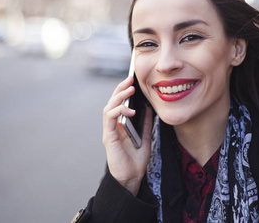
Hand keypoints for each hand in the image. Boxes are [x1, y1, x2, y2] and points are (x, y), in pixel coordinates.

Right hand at [102, 76, 152, 195]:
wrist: (131, 178)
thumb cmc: (136, 161)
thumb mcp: (145, 138)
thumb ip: (145, 123)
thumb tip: (149, 108)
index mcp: (120, 125)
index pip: (119, 103)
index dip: (123, 91)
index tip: (132, 81)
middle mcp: (112, 126)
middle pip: (112, 102)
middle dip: (120, 89)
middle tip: (130, 79)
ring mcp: (109, 131)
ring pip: (109, 107)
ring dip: (118, 97)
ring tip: (129, 90)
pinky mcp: (108, 137)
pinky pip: (110, 119)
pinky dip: (119, 112)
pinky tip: (130, 110)